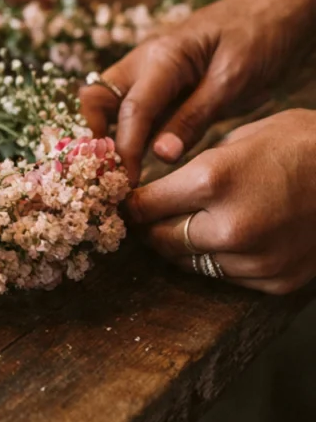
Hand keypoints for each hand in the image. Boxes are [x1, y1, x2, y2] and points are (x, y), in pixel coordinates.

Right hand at [80, 0, 315, 182]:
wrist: (280, 9)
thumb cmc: (260, 37)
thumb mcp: (233, 81)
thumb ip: (194, 117)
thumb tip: (159, 156)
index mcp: (161, 57)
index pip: (130, 109)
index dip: (124, 148)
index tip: (125, 182)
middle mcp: (145, 60)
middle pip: (97, 97)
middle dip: (96, 134)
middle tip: (112, 171)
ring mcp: (150, 69)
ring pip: (109, 102)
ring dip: (108, 133)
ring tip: (122, 170)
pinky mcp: (163, 81)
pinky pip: (134, 106)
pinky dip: (129, 130)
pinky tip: (140, 155)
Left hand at [127, 110, 315, 294]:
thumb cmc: (297, 143)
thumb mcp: (235, 140)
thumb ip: (191, 169)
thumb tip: (155, 187)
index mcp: (212, 182)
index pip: (145, 206)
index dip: (131, 203)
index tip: (125, 200)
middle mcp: (229, 227)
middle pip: (161, 240)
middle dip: (149, 228)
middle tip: (146, 217)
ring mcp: (255, 259)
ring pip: (190, 263)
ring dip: (181, 246)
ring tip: (182, 226)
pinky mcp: (277, 280)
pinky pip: (226, 276)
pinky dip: (217, 260)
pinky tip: (222, 239)